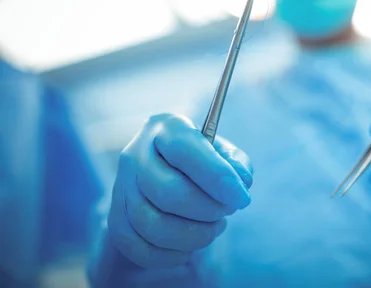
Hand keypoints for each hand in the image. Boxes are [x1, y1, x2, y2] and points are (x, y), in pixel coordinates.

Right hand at [107, 113, 252, 268]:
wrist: (165, 179)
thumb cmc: (202, 164)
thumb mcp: (223, 153)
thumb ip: (236, 164)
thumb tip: (240, 181)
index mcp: (166, 128)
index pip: (185, 150)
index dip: (216, 176)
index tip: (241, 198)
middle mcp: (136, 154)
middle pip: (169, 192)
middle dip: (208, 210)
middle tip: (226, 211)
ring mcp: (121, 188)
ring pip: (154, 226)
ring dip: (194, 235)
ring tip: (213, 227)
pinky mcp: (116, 220)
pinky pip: (141, 249)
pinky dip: (173, 254)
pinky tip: (190, 244)